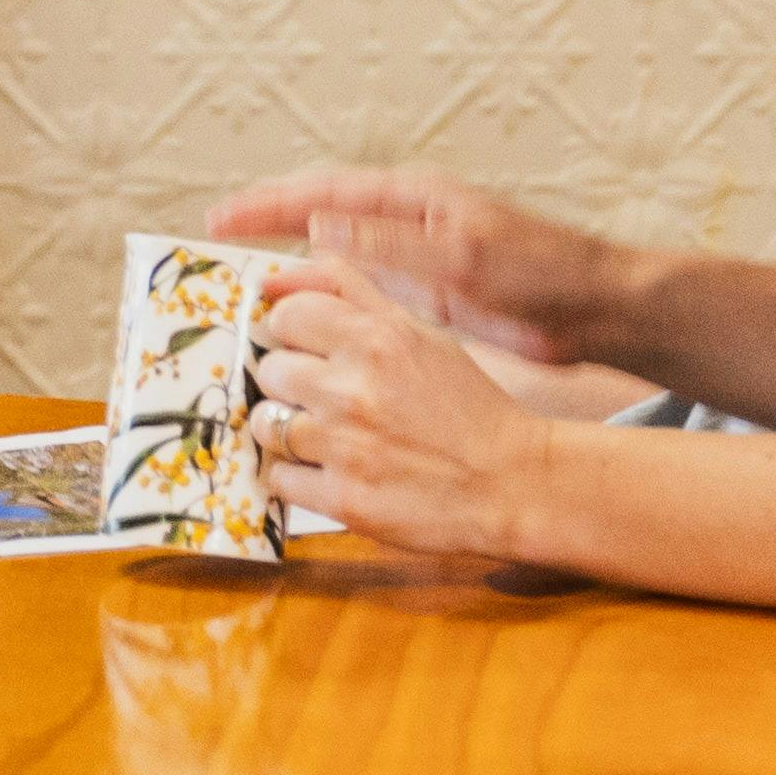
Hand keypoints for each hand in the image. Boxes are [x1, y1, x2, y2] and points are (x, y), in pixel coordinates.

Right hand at [207, 168, 630, 364]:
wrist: (594, 308)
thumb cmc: (540, 273)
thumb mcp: (460, 259)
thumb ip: (389, 245)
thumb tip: (315, 226)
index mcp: (413, 199)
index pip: (322, 193)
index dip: (267, 205)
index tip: (220, 219)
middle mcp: (407, 220)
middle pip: (319, 213)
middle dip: (266, 224)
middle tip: (214, 242)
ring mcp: (416, 254)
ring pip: (336, 249)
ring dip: (290, 258)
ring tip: (242, 278)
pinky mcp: (428, 290)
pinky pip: (362, 283)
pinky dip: (325, 290)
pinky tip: (304, 311)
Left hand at [251, 257, 549, 557]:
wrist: (511, 483)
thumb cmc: (468, 407)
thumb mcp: (421, 333)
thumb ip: (351, 293)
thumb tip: (280, 275)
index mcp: (376, 338)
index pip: (285, 314)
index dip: (292, 332)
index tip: (307, 348)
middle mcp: (353, 388)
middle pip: (270, 369)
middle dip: (290, 382)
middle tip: (324, 397)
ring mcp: (344, 446)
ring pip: (265, 424)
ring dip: (286, 430)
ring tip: (326, 436)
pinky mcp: (342, 499)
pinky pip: (280, 479)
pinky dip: (297, 476)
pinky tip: (330, 471)